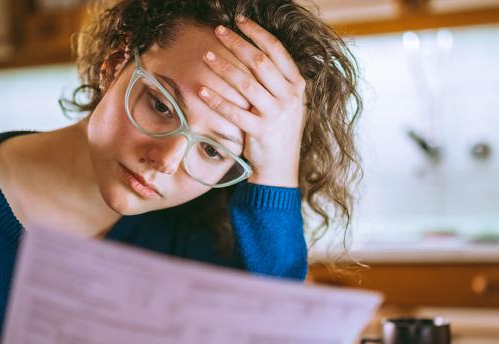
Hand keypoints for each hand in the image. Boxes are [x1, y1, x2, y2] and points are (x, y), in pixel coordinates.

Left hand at [198, 15, 307, 187]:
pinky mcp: (261, 132)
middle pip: (260, 62)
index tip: (239, 21)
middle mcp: (289, 98)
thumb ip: (277, 80)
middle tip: (218, 31)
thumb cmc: (279, 131)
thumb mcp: (287, 103)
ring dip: (224, 67)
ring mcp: (276, 115)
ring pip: (246, 84)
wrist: (281, 167)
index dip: (257, 33)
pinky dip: (217, 100)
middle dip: (237, 43)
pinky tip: (201, 90)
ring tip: (207, 56)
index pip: (276, 51)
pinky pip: (235, 112)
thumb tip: (253, 51)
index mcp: (297, 86)